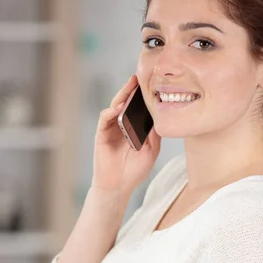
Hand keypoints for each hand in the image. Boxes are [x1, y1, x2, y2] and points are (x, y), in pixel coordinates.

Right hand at [91, 74, 160, 195]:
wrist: (119, 186)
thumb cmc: (134, 171)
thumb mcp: (151, 150)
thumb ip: (155, 134)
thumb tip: (161, 117)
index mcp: (133, 128)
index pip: (138, 107)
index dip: (143, 96)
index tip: (153, 84)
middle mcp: (121, 125)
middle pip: (126, 102)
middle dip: (132, 89)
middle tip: (140, 76)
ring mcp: (111, 129)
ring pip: (115, 106)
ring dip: (122, 95)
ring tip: (131, 85)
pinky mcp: (101, 134)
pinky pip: (104, 118)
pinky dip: (111, 111)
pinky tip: (119, 107)